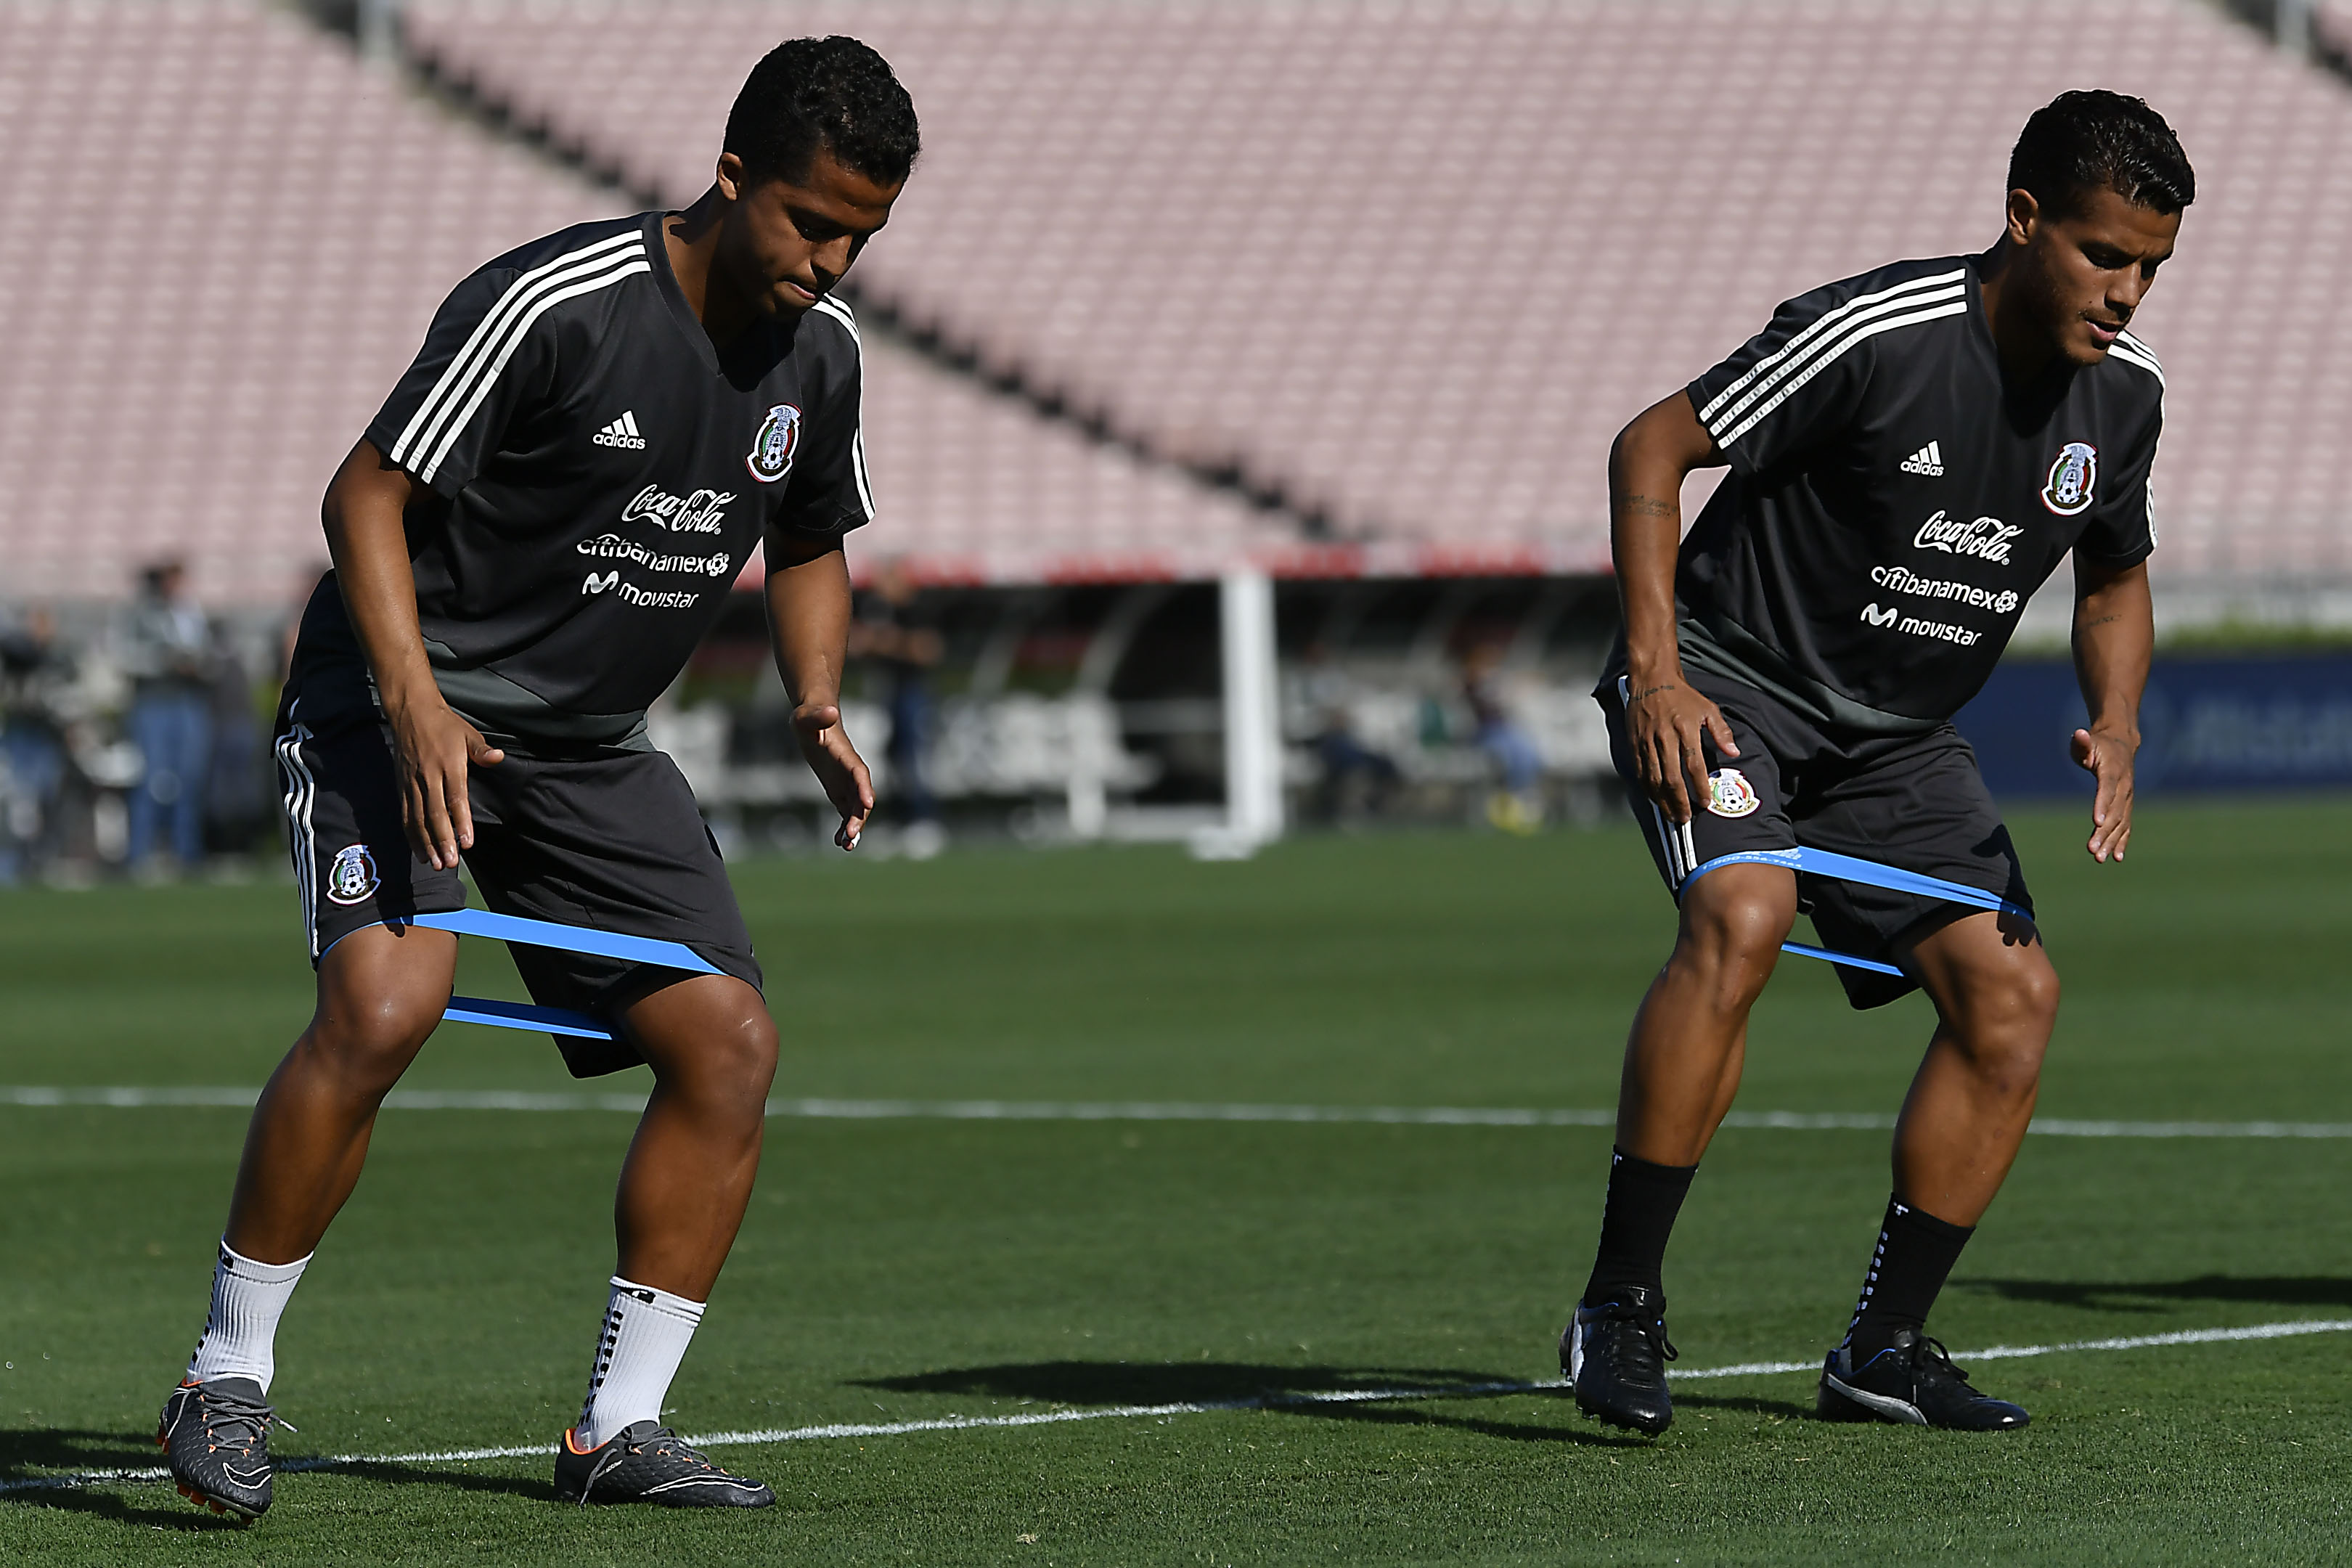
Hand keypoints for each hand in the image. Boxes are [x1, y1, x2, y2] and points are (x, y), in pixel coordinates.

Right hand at [388, 695, 502, 869]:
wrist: (410, 711)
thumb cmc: (444, 724)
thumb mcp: (468, 733)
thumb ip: (482, 750)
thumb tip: (498, 758)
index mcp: (447, 764)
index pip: (455, 798)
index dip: (461, 822)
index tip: (467, 842)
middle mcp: (427, 776)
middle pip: (434, 813)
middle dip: (442, 840)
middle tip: (451, 862)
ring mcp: (411, 782)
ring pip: (417, 818)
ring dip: (426, 843)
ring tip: (436, 864)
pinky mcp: (401, 785)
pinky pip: (405, 814)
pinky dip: (411, 835)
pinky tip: (419, 852)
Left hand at [791, 702, 873, 849]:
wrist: (812, 721)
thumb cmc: (808, 717)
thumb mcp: (806, 716)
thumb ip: (819, 716)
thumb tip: (830, 711)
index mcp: (846, 756)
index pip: (860, 774)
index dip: (865, 788)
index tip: (867, 804)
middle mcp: (851, 772)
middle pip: (861, 797)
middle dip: (859, 816)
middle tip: (851, 837)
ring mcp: (846, 783)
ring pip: (855, 809)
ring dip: (854, 827)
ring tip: (847, 847)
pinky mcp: (838, 790)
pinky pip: (845, 812)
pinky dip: (844, 827)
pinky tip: (838, 843)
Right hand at [1626, 678, 1738, 823]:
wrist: (1652, 679)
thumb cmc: (1682, 695)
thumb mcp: (1708, 709)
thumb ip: (1722, 732)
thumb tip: (1734, 752)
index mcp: (1685, 729)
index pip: (1694, 765)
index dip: (1700, 786)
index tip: (1705, 802)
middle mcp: (1665, 738)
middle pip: (1672, 778)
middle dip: (1679, 802)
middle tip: (1685, 818)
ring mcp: (1647, 742)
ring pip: (1654, 779)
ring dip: (1662, 800)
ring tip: (1671, 815)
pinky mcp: (1634, 743)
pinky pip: (1640, 772)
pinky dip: (1647, 788)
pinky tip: (1654, 799)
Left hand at [2071, 727, 2135, 862]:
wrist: (2121, 744)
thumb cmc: (2098, 745)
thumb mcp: (2087, 742)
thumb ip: (2082, 743)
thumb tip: (2079, 734)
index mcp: (2113, 770)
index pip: (2107, 789)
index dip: (2102, 805)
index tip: (2096, 822)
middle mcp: (2124, 786)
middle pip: (2115, 812)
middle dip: (2104, 832)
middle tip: (2093, 851)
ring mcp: (2128, 797)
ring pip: (2121, 823)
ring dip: (2111, 842)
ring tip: (2100, 858)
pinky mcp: (2127, 805)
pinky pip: (2126, 825)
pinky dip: (2122, 841)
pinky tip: (2116, 857)